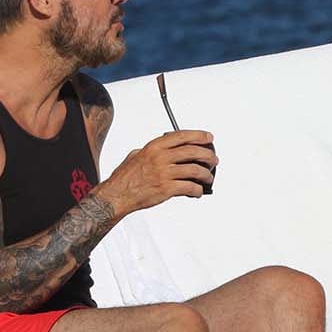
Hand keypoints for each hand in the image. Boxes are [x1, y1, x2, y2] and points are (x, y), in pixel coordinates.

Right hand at [96, 130, 216, 215]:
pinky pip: (189, 187)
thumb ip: (150, 151)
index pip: (182, 136)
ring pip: (195, 170)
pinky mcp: (166, 189)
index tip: (208, 137)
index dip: (199, 135)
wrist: (117, 195)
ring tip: (209, 177)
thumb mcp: (135, 155)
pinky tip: (197, 192)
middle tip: (214, 160)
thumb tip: (163, 149)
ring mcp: (164, 174)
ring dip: (206, 174)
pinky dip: (197, 190)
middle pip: (193, 151)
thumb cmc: (124, 178)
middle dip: (208, 155)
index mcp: (154, 147)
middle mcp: (161, 158)